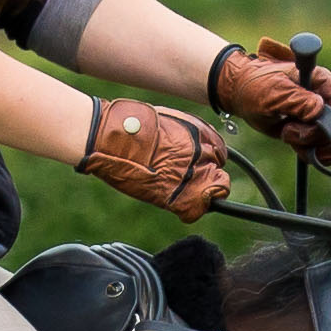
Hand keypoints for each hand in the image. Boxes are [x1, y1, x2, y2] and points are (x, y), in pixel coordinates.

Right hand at [79, 96, 234, 216]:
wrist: (111, 136)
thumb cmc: (131, 127)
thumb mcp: (165, 121)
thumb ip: (184, 135)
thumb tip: (189, 147)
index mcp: (199, 132)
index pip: (219, 152)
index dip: (208, 160)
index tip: (197, 165)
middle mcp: (201, 153)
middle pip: (217, 173)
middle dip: (206, 177)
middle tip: (185, 179)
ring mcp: (193, 174)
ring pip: (212, 193)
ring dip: (198, 193)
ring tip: (174, 188)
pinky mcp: (180, 195)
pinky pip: (195, 210)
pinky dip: (189, 209)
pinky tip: (176, 202)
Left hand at [203, 36, 330, 150]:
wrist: (243, 95)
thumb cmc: (256, 87)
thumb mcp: (271, 92)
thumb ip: (296, 100)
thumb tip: (318, 110)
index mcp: (321, 80)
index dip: (328, 122)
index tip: (306, 127)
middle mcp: (329, 95)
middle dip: (318, 136)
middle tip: (288, 133)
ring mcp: (327, 113)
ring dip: (319, 146)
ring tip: (291, 138)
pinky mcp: (321, 128)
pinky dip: (321, 153)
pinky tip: (301, 149)